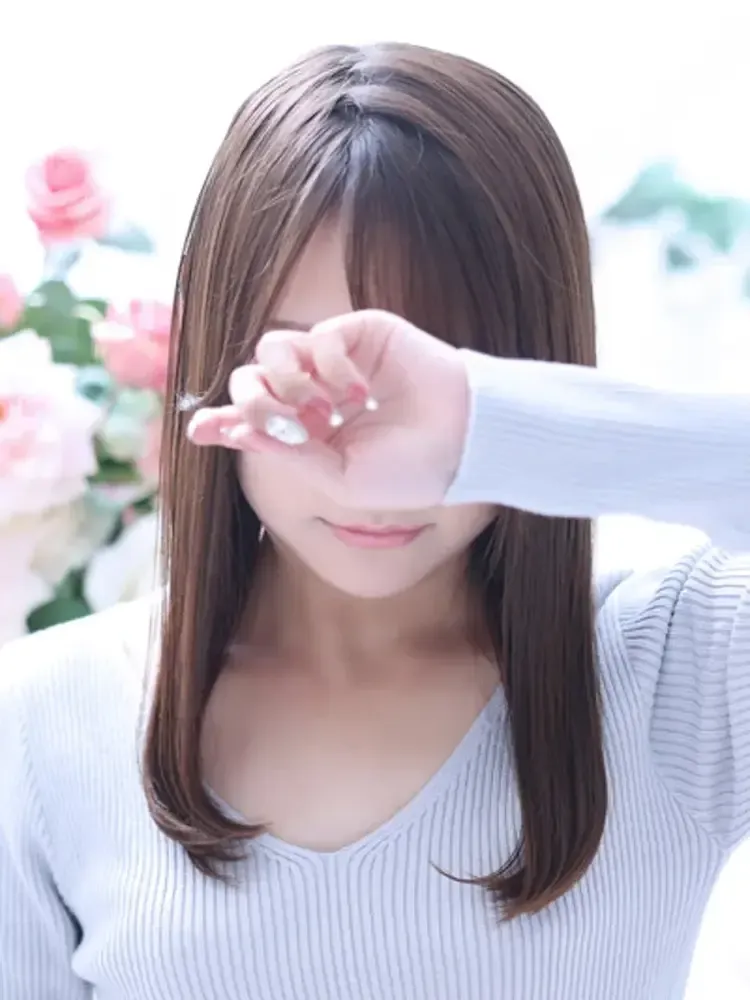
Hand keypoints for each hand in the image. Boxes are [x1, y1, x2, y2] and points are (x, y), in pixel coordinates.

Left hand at [186, 310, 469, 510]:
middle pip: (253, 379)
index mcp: (310, 433)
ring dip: (285, 381)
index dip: (224, 421)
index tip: (198, 430)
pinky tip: (355, 391)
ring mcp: (336, 362)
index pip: (254, 420)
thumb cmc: (409, 471)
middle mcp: (315, 395)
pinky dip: (328, 364)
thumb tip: (233, 430)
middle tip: (278, 422)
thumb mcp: (340, 479)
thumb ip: (288, 454)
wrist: (464, 443)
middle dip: (252, 401)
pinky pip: (318, 335)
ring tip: (320, 410)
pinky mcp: (360, 334)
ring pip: (274, 349)